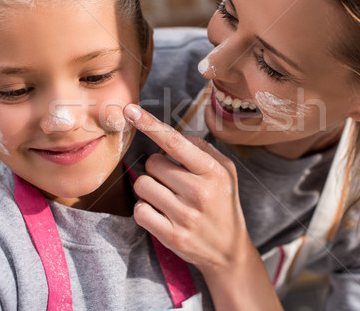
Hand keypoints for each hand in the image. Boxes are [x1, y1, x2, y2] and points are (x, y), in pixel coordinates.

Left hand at [123, 103, 247, 272]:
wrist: (229, 250)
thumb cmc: (223, 202)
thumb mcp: (226, 171)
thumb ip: (202, 148)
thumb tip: (172, 135)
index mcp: (212, 170)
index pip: (174, 141)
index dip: (150, 123)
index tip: (130, 110)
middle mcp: (199, 192)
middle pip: (153, 163)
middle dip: (159, 169)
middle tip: (176, 182)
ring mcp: (184, 215)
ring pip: (142, 185)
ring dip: (150, 189)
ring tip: (169, 198)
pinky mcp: (171, 235)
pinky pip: (140, 210)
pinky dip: (146, 210)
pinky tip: (162, 214)